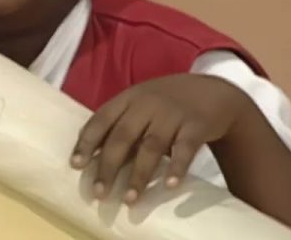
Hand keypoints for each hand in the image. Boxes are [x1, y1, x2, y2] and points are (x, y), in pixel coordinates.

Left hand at [70, 73, 252, 203]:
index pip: (102, 119)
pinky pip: (185, 149)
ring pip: (151, 146)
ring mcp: (172, 114)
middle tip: (99, 192)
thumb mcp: (141, 103)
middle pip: (123, 136)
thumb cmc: (166, 103)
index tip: (76, 165)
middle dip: (108, 166)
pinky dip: (177, 168)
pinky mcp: (196, 126)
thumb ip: (120, 124)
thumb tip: (93, 157)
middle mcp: (148, 103)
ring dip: (139, 174)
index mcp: (129, 97)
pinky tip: (169, 185)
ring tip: (130, 199)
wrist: (214, 92)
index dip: (87, 142)